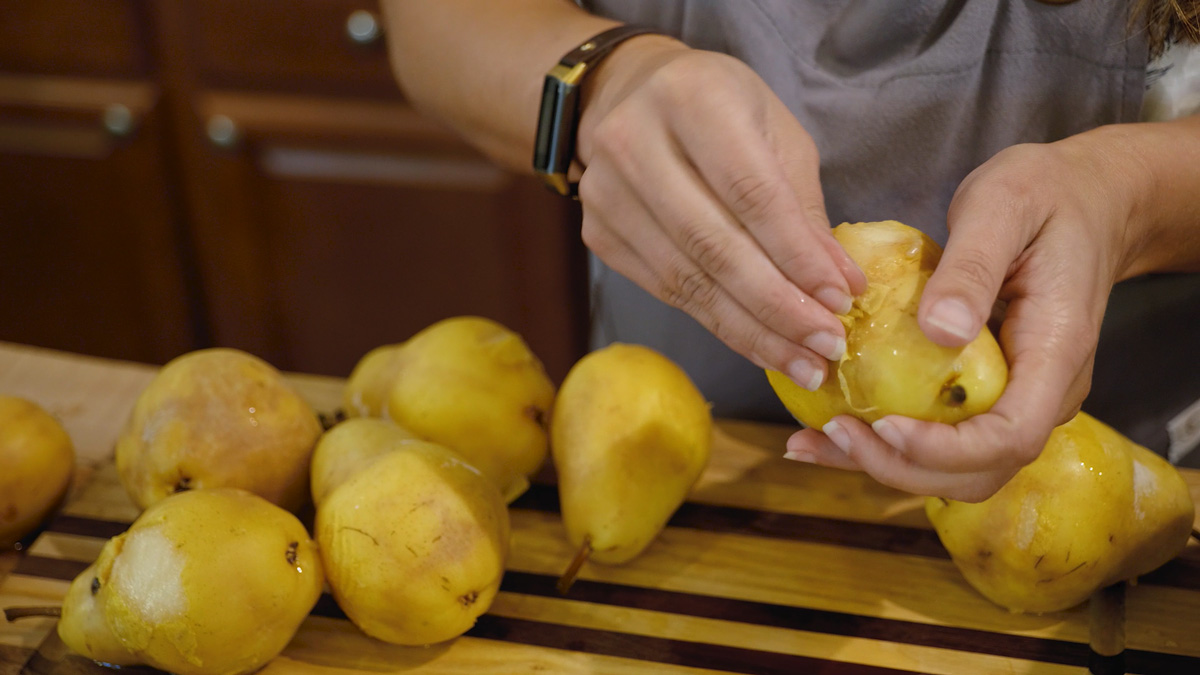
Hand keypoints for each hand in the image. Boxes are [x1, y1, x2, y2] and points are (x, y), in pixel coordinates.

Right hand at [574, 37, 866, 390]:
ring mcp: (606, 192)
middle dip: (777, 306)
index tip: (840, 300)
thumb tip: (840, 286)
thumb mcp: (774, 134)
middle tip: (826, 346)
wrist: (629, 96)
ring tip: (803, 362)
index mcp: (691, 98)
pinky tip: (760, 343)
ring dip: (751, 330)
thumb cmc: (721, 110)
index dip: (796, 254)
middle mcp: (634, 143)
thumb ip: (803, 208)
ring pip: (687, 279)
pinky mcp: (598, 233)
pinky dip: (718, 322)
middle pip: (713, 245)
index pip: (750, 192)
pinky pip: (665, 290)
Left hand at [785, 129, 1144, 500]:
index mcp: (1055, 352)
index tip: (884, 427)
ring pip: (958, 467)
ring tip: (811, 444)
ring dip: (886, 465)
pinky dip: (887, 444)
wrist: (1088, 198)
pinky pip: (943, 437)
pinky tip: (832, 430)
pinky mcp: (989, 393)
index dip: (946, 449)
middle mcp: (1043, 391)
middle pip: (979, 470)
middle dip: (902, 467)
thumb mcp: (1003, 207)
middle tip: (831, 434)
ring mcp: (1019, 398)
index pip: (1011, 435)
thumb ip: (973, 267)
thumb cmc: (1044, 195)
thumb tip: (940, 332)